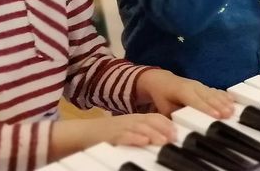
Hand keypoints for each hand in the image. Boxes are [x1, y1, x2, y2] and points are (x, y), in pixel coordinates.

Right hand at [49, 113, 175, 159]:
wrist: (82, 134)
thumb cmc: (108, 136)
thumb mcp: (129, 132)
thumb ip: (144, 133)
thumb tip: (165, 140)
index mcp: (135, 119)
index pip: (154, 117)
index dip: (167, 124)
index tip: (177, 133)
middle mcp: (129, 120)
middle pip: (149, 120)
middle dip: (163, 128)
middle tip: (175, 137)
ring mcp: (119, 126)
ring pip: (138, 127)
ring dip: (152, 133)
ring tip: (163, 140)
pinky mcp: (109, 135)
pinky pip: (122, 135)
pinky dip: (133, 138)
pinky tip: (142, 141)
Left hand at [137, 69, 234, 118]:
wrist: (162, 80)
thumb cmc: (163, 96)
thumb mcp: (164, 108)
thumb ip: (173, 117)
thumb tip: (179, 129)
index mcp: (182, 91)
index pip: (195, 101)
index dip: (206, 108)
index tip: (216, 115)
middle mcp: (193, 86)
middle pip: (208, 97)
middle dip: (219, 106)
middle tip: (229, 114)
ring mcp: (200, 85)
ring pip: (214, 94)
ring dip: (224, 102)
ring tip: (233, 110)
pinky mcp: (205, 87)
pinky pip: (216, 91)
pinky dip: (224, 96)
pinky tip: (232, 100)